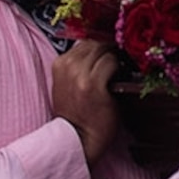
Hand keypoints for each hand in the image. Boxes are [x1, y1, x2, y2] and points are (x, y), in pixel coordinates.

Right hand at [50, 41, 121, 163]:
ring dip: (115, 59)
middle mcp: (67, 67)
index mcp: (59, 64)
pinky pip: (112, 63)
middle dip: (108, 50)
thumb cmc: (76, 112)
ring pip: (105, 50)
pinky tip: (119, 79)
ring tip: (117, 71)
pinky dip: (119, 68)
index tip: (108, 53)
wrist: (78, 138)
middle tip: (116, 62)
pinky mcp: (94, 86)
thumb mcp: (68, 83)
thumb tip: (100, 43)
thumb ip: (79, 63)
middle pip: (96, 43)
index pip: (85, 40)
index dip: (100, 46)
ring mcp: (80, 76)